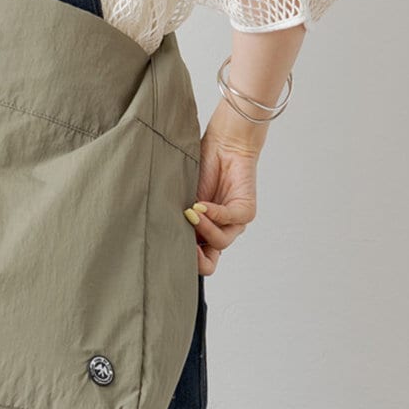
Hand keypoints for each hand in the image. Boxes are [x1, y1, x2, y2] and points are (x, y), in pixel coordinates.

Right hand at [187, 112, 261, 275]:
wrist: (221, 144)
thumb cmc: (200, 168)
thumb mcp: (182, 200)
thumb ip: (178, 220)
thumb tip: (163, 239)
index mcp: (204, 235)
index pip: (200, 264)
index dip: (187, 264)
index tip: (171, 250)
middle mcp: (220, 232)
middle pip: (210, 262)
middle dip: (193, 255)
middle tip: (179, 239)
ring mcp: (235, 224)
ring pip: (220, 242)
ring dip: (203, 229)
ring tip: (189, 212)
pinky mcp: (246, 210)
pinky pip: (230, 219)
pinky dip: (213, 214)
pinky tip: (199, 205)